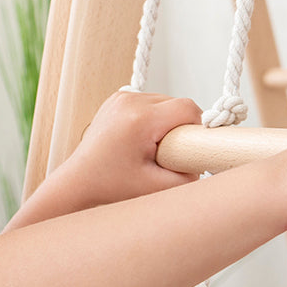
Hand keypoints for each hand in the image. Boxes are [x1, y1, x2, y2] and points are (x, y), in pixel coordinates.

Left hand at [8, 90, 202, 230]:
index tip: (193, 149)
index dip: (198, 129)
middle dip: (180, 130)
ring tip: (151, 150)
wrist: (76, 185)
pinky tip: (140, 141)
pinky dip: (153, 121)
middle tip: (169, 156)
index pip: (188, 109)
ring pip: (165, 103)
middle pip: (178, 104)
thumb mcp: (159, 189)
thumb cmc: (111, 189)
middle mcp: (128, 101)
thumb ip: (191, 174)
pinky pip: (150, 104)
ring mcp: (120, 98)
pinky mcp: (116, 99)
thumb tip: (210, 157)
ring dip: (167, 124)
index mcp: (139, 118)